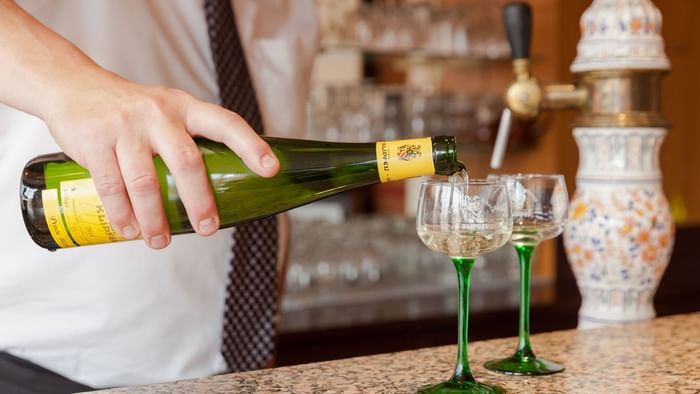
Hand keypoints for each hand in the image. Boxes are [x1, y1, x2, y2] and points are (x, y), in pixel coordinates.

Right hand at [44, 70, 278, 248]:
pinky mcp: (95, 141)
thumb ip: (189, 139)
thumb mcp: (167, 110)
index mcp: (185, 108)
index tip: (270, 169)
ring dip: (155, 218)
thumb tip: (222, 185)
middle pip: (186, 162)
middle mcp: (158, 114)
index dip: (251, 146)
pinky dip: (121, 214)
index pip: (226, 124)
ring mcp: (125, 127)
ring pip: (145, 181)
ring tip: (160, 241)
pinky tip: (129, 229)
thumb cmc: (131, 109)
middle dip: (199, 201)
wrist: (73, 85)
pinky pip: (110, 185)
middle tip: (208, 229)